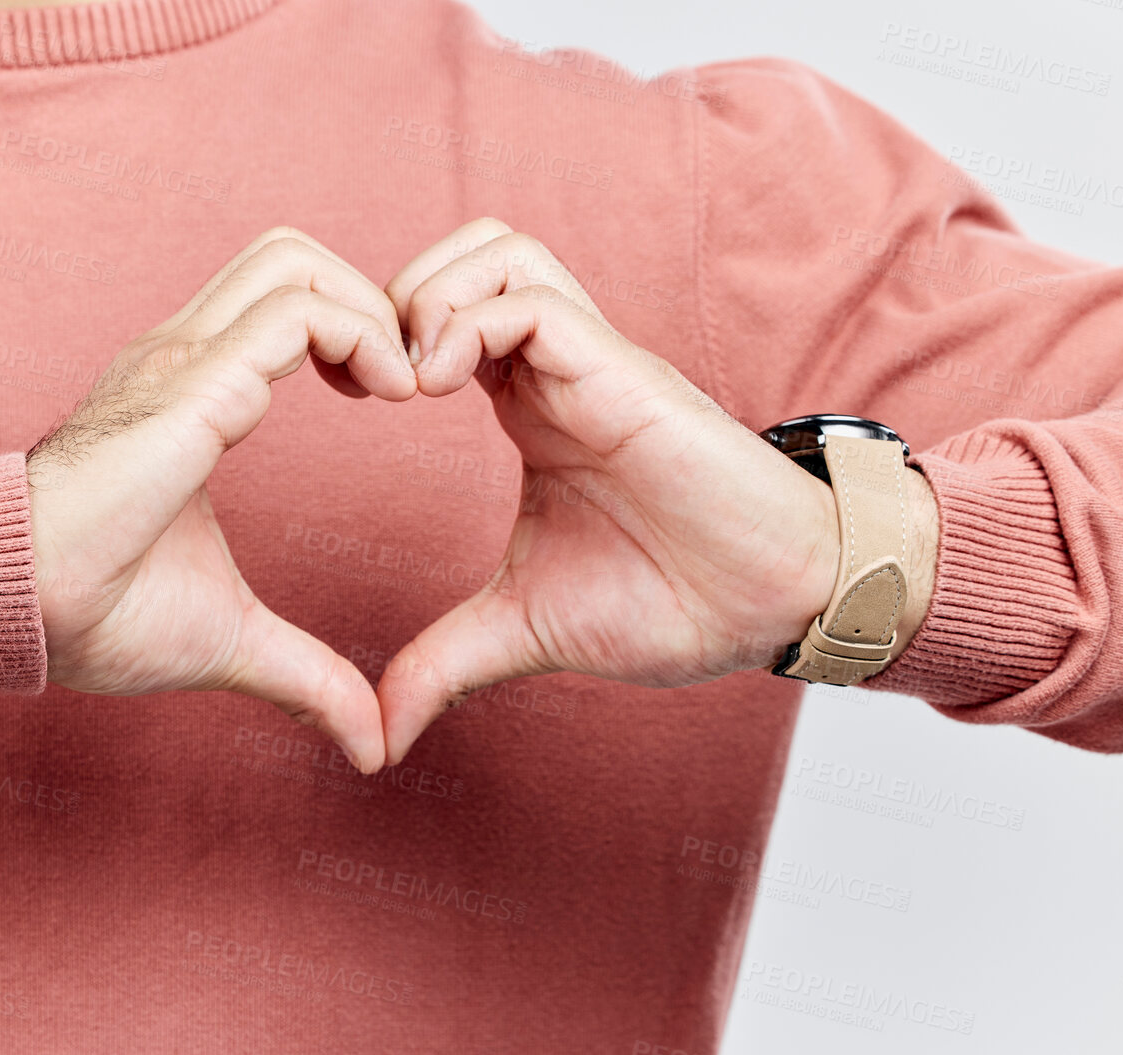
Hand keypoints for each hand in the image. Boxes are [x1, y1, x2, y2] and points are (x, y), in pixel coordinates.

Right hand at [27, 227, 416, 771]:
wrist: (9, 606)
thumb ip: (306, 677)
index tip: (390, 402)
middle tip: (405, 386)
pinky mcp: (193, 385)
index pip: (280, 303)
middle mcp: (184, 356)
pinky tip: (390, 397)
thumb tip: (370, 745)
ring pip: (298, 263)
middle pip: (292, 256)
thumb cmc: (92, 612)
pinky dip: (364, 334)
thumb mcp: (231, 638)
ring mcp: (183, 360)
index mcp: (189, 393)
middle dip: (369, 301)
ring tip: (405, 389)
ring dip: (373, 311)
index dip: (352, 331)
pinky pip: (298, 313)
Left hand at [375, 218, 937, 763]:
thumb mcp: (523, 631)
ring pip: (498, 250)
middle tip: (368, 378)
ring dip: (432, 296)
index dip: (381, 337)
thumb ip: (443, 664)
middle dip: (395, 295)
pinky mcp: (621, 374)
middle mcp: (557, 372)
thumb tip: (379, 735)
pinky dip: (469, 324)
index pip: (444, 316)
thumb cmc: (673, 603)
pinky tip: (440, 388)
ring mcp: (591, 365)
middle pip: (466, 254)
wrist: (774, 607)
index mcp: (529, 409)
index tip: (348, 397)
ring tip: (409, 380)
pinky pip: (533, 302)